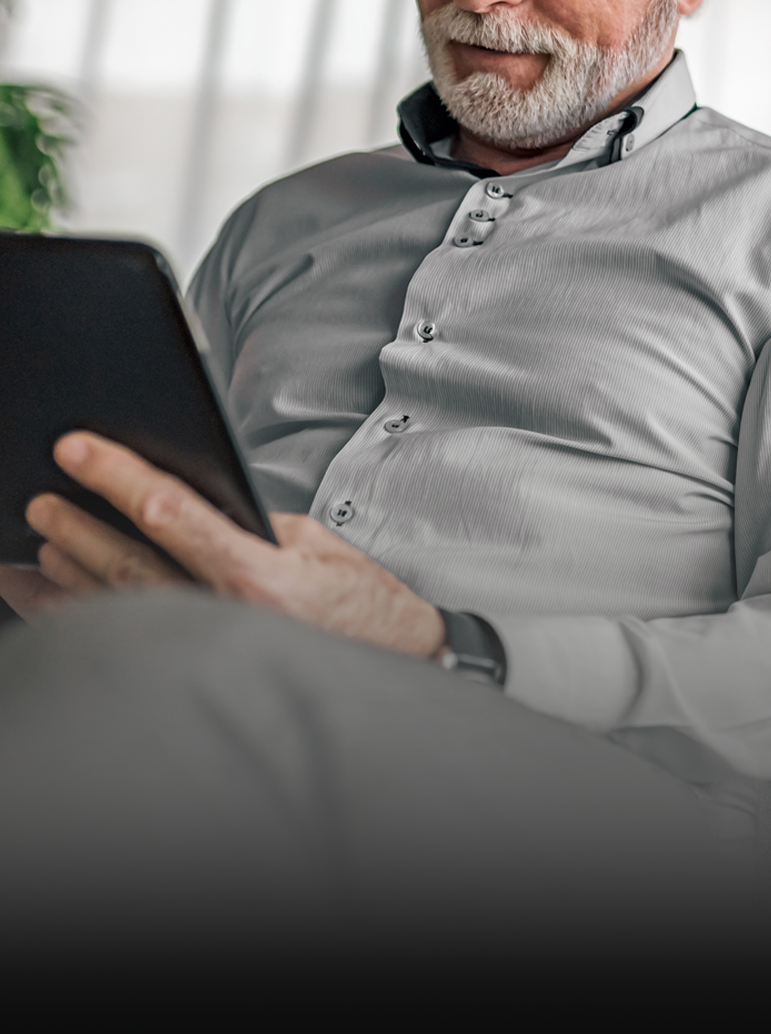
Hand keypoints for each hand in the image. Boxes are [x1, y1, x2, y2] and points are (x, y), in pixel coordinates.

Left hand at [13, 432, 445, 657]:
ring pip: (122, 607)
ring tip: (42, 537)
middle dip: (79, 526)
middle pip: (131, 564)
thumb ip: (247, 520)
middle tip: (42, 498)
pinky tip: (54, 595)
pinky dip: (85, 617)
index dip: (116, 477)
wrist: (398, 668)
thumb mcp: (315, 542)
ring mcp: (213, 652)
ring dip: (71, 570)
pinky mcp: (207, 673)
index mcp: (259, 578)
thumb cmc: (366, 607)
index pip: (170, 513)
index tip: (78, 450)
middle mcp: (229, 620)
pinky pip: (131, 643)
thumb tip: (183, 503)